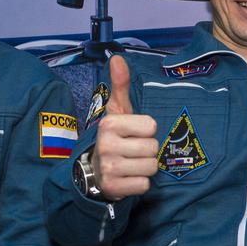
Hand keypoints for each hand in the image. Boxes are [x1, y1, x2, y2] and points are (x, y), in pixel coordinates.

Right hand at [90, 56, 157, 200]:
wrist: (93, 172)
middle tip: (131, 152)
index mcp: (110, 124)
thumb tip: (118, 57)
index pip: (152, 126)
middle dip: (146, 151)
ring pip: (151, 167)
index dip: (146, 131)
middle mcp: (106, 145)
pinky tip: (128, 178)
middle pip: (153, 148)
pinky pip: (144, 185)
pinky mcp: (113, 188)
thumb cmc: (113, 139)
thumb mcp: (116, 112)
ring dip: (144, 168)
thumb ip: (120, 86)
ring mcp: (109, 168)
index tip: (132, 134)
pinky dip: (139, 183)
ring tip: (130, 164)